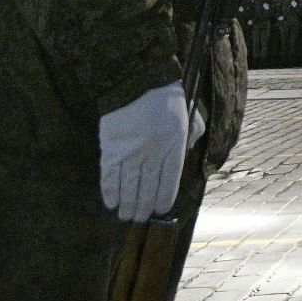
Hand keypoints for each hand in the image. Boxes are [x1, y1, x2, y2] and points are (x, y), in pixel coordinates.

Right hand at [98, 82, 188, 221]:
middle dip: (144, 208)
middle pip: (147, 189)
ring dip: (127, 205)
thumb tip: (188, 154)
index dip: (164, 199)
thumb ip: (192, 136)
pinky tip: (112, 203)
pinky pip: (109, 177)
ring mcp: (131, 153)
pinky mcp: (111, 149)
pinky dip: (110, 192)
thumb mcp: (189, 116)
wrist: (139, 81)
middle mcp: (153, 154)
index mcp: (174, 146)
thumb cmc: (167, 99)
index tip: (160, 210)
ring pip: (129, 188)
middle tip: (140, 219)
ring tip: (126, 216)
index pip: (170, 182)